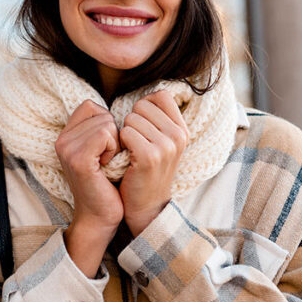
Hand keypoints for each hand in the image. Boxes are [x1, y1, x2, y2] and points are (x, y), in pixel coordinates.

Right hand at [56, 100, 123, 276]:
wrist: (100, 217)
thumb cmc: (108, 184)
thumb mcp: (101, 151)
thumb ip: (101, 128)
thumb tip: (126, 109)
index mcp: (66, 136)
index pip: (91, 106)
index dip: (107, 123)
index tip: (106, 149)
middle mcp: (62, 140)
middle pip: (101, 114)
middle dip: (114, 135)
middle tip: (107, 160)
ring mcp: (67, 149)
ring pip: (106, 123)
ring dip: (116, 144)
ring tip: (108, 164)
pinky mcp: (78, 159)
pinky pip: (105, 135)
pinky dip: (114, 149)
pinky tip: (108, 166)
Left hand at [119, 90, 187, 235]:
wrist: (146, 207)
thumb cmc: (146, 170)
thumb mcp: (162, 142)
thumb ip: (158, 118)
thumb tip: (147, 94)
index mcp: (183, 129)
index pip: (161, 95)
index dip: (144, 107)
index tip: (142, 127)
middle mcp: (179, 135)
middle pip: (143, 105)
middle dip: (132, 121)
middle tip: (135, 144)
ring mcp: (166, 146)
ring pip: (131, 118)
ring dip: (124, 133)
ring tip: (131, 152)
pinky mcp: (150, 157)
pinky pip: (125, 133)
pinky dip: (119, 144)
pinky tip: (125, 158)